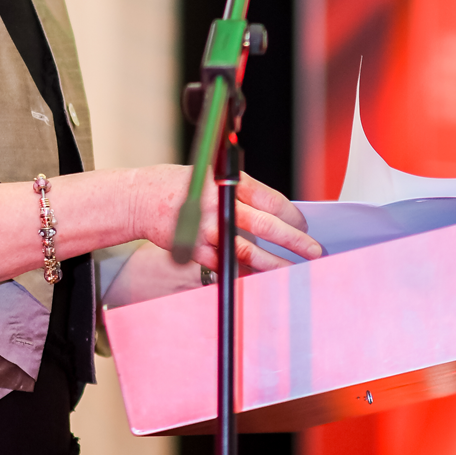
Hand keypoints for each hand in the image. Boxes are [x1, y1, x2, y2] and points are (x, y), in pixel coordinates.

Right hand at [130, 164, 319, 274]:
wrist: (141, 198)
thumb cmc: (181, 185)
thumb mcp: (212, 176)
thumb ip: (240, 192)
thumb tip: (273, 213)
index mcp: (228, 182)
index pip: (270, 199)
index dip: (292, 215)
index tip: (304, 226)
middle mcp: (220, 205)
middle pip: (265, 225)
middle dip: (294, 240)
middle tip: (313, 251)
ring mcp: (207, 229)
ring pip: (248, 250)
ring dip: (274, 263)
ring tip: (292, 271)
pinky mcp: (195, 249)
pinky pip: (225, 265)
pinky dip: (244, 273)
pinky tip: (260, 278)